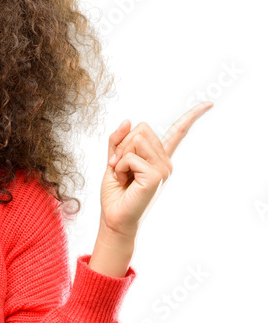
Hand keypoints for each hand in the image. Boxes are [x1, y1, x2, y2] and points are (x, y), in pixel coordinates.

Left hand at [101, 102, 213, 238]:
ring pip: (136, 139)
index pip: (178, 132)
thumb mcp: (113, 160)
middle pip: (141, 129)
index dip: (192, 116)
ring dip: (120, 157)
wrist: (114, 218)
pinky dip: (120, 167)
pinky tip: (124, 181)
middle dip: (122, 145)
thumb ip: (118, 140)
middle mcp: (165, 161)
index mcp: (158, 157)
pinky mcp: (157, 175)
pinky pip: (130, 156)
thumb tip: (127, 120)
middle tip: (119, 167)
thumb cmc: (115, 193)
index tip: (209, 104)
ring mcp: (163, 168)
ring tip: (123, 175)